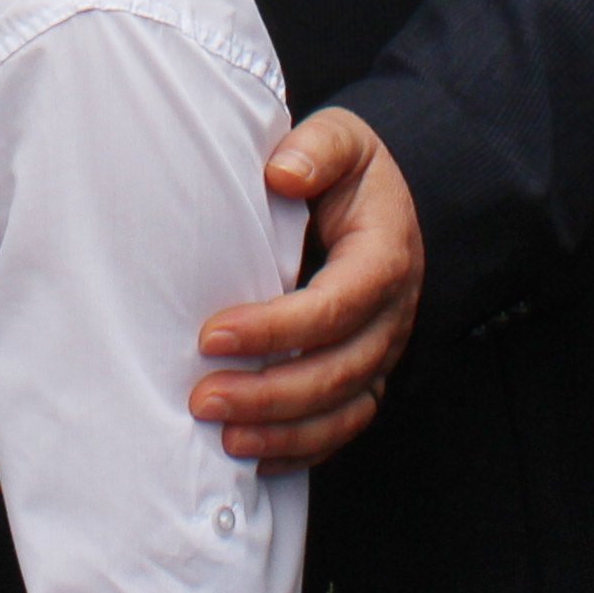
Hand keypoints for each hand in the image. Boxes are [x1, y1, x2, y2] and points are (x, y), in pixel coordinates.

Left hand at [191, 106, 419, 468]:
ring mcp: (381, 353)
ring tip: (223, 437)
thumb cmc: (352, 173)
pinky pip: (341, 427)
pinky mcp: (364, 377)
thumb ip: (317, 148)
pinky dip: (300, 448)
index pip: (335, 306)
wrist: (387, 203)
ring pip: (342, 410)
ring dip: (282, 430)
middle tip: (202, 398)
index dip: (276, 329)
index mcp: (384, 258)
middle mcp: (391, 316)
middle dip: (268, 393)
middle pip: (338, 371)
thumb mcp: (344, 139)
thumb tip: (282, 172)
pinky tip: (253, 454)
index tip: (211, 335)